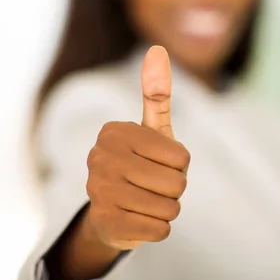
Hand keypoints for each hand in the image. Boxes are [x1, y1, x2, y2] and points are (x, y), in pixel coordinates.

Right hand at [84, 46, 189, 249]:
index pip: (181, 156)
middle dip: (175, 189)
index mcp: (115, 132)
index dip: (180, 165)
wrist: (112, 210)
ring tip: (146, 201)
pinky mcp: (104, 223)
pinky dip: (158, 228)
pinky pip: (159, 230)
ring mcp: (98, 191)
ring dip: (167, 209)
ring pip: (170, 208)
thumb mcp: (152, 131)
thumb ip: (156, 94)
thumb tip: (156, 49)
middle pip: (177, 184)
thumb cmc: (141, 164)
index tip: (160, 162)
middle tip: (154, 185)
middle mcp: (100, 158)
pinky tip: (139, 219)